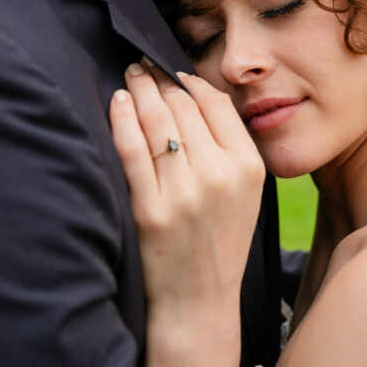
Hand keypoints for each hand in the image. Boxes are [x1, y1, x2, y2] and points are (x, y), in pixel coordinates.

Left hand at [110, 63, 264, 318]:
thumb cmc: (219, 241)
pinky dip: (122, 118)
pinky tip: (118, 101)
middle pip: (183, 105)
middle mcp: (220, 176)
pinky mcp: (151, 210)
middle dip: (160, 78)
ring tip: (131, 74)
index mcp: (248, 167)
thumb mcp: (245, 192)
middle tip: (143, 63)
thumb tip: (195, 92)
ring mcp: (185, 193)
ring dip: (140, 88)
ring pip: (157, 121)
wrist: (199, 303)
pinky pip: (132, 149)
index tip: (171, 68)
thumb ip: (229, 145)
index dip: (188, 78)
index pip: (215, 102)